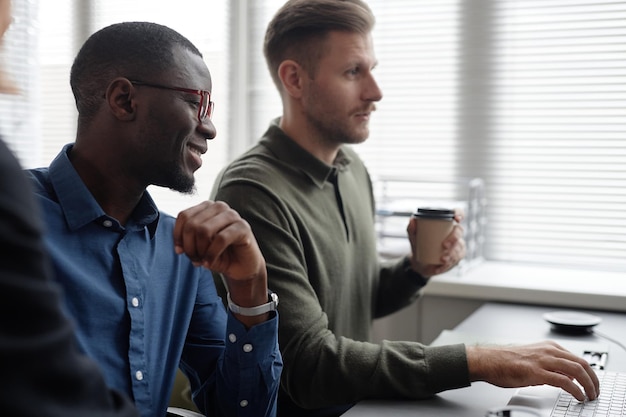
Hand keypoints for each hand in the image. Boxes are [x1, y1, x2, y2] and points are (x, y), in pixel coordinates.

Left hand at [174, 201, 269, 326]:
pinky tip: (210, 264)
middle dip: (190, 246)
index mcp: (207, 207)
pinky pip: (220, 239)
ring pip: (204, 230)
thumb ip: (188, 240)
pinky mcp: (243, 227)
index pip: (184, 216)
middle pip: (192, 224)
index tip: (179, 251)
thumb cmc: (219, 255)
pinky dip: (211, 254)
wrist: (242, 267)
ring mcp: (233, 215)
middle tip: (194, 259)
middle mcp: (220, 207)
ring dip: (200, 250)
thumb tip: (179, 246)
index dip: (178, 235)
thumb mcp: (198, 246)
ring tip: (203, 261)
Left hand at [407, 208, 465, 277]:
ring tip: (442, 259)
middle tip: (444, 246)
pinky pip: (456, 259)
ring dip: (452, 254)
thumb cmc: (419, 245)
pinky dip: (447, 264)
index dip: (459, 214)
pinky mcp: (458, 256)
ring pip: (459, 247)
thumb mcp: (414, 238)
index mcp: (446, 224)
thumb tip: (413, 219)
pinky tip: (440, 267)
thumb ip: (411, 228)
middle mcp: (454, 233)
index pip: (458, 214)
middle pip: (459, 231)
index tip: (456, 219)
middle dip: (454, 238)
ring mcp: (458, 244)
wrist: (420, 263)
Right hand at [466, 341, 599, 401]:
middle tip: (596, 391)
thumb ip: (550, 364)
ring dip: (589, 385)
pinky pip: (564, 381)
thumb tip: (566, 376)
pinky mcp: (536, 372)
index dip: (589, 373)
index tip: (592, 383)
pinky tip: (578, 396)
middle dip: (594, 379)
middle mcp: (548, 350)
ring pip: (577, 370)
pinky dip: (576, 390)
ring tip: (590, 395)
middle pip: (582, 363)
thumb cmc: (505, 360)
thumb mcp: (533, 358)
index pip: (578, 358)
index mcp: (548, 346)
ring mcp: (543, 360)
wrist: (488, 360)